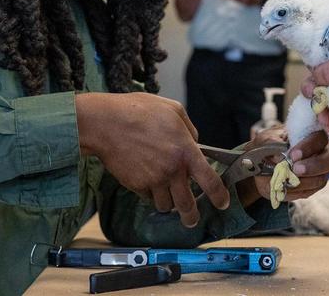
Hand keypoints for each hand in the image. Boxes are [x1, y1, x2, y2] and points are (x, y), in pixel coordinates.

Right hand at [75, 92, 227, 227]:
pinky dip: (150, 193)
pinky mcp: (136, 185)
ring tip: (166, 195)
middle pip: (187, 205)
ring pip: (165, 205)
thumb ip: (190, 130)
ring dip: (168, 202)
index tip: (222, 203)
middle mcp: (172, 170)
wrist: (106, 123)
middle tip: (192, 219)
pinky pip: (148, 197)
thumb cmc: (139, 111)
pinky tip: (147, 179)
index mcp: (186, 151)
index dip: (219, 196)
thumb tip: (195, 143)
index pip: (210, 181)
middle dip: (191, 216)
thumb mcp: (174, 110)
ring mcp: (153, 180)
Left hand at [236, 127, 328, 205]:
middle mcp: (321, 152)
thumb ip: (272, 144)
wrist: (262, 164)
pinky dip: (295, 191)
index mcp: (312, 134)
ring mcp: (320, 171)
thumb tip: (280, 157)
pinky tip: (284, 187)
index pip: (319, 138)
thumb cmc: (268, 145)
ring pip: (320, 179)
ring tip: (285, 180)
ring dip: (302, 182)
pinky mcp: (312, 186)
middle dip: (314, 166)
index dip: (309, 147)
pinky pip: (309, 191)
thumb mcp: (265, 139)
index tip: (292, 155)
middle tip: (295, 170)